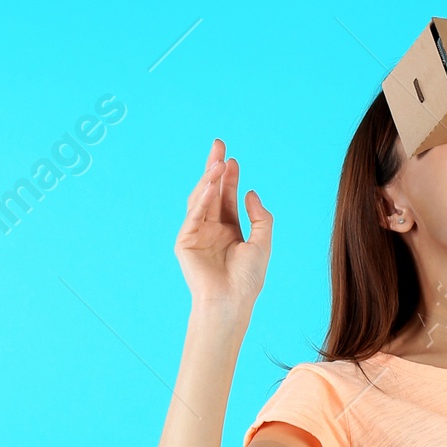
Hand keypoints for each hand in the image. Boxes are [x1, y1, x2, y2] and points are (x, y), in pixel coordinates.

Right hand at [174, 139, 272, 316]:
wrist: (231, 301)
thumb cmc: (248, 279)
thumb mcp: (262, 243)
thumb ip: (261, 217)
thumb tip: (250, 192)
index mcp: (228, 229)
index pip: (226, 196)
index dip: (229, 177)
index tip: (233, 159)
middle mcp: (211, 228)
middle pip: (211, 192)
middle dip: (214, 168)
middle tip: (219, 145)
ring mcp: (196, 234)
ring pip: (200, 199)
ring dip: (208, 180)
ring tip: (218, 163)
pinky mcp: (184, 242)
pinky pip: (193, 216)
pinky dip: (200, 200)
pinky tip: (210, 186)